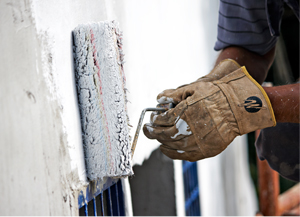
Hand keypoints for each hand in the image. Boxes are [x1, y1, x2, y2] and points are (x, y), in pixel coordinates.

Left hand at [143, 67, 275, 160]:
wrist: (239, 108)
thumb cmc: (217, 95)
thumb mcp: (194, 88)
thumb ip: (175, 94)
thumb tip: (159, 98)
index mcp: (185, 112)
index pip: (162, 119)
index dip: (155, 119)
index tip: (152, 118)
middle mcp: (190, 129)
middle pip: (164, 134)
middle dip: (152, 132)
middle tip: (147, 130)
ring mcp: (198, 142)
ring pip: (172, 146)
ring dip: (161, 143)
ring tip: (157, 139)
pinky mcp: (205, 150)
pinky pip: (184, 156)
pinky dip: (173, 154)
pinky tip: (167, 149)